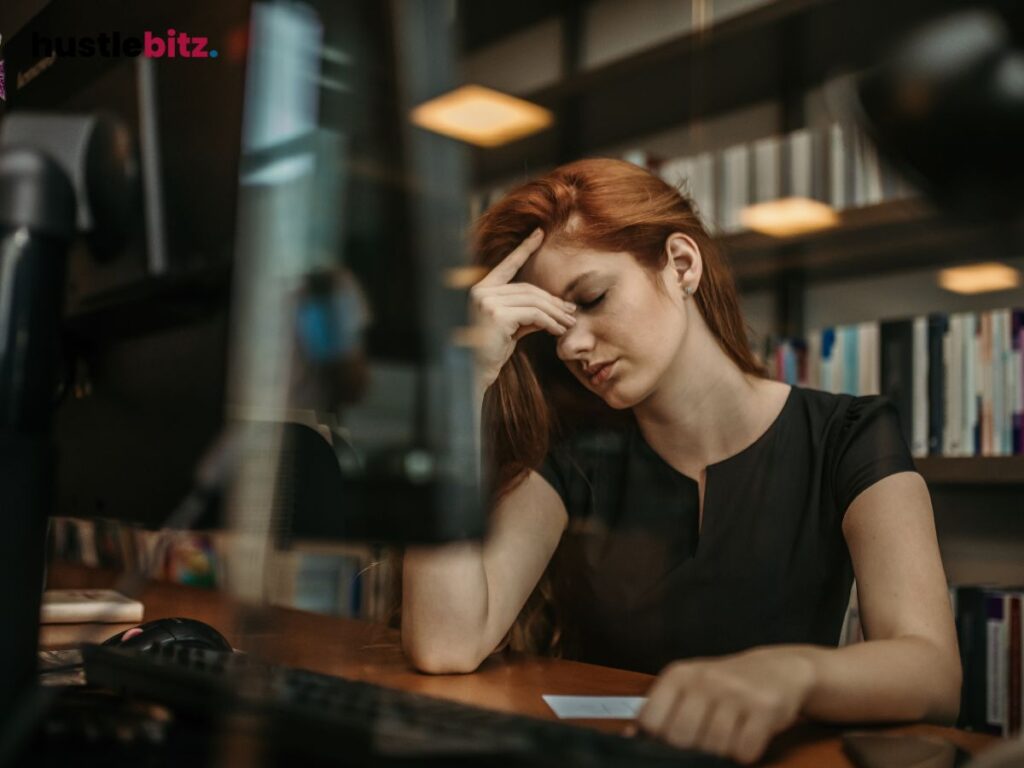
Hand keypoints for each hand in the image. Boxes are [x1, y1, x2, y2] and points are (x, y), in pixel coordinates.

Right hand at [469, 228, 576, 388]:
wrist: (476, 373)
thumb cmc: (491, 352)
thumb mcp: (511, 328)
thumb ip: (526, 313)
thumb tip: (554, 308)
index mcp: (482, 290)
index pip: (507, 265)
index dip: (524, 248)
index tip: (538, 233)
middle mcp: (481, 292)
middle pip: (528, 289)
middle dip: (552, 300)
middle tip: (571, 311)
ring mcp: (487, 302)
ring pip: (533, 301)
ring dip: (555, 313)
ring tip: (569, 323)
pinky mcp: (497, 315)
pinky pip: (533, 314)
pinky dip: (550, 322)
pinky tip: (558, 331)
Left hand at [636, 647, 815, 763]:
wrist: (778, 669)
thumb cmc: (725, 685)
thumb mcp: (689, 688)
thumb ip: (661, 712)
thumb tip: (629, 737)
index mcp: (679, 675)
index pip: (651, 720)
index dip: (658, 740)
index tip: (671, 741)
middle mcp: (705, 679)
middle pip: (680, 738)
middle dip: (690, 750)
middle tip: (703, 741)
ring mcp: (735, 692)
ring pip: (714, 746)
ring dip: (721, 752)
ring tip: (727, 737)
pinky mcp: (764, 708)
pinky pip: (744, 750)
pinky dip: (745, 753)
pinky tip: (747, 736)